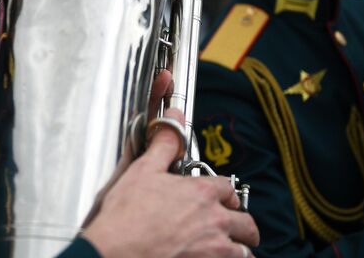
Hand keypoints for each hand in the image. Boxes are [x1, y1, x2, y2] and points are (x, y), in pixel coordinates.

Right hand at [82, 104, 258, 257]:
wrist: (116, 250)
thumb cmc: (127, 215)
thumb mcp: (144, 170)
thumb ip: (165, 144)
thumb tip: (175, 118)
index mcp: (202, 193)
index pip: (228, 187)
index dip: (224, 192)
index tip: (218, 197)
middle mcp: (215, 221)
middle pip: (246, 222)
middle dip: (242, 224)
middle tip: (231, 225)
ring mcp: (214, 249)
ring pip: (244, 251)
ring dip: (239, 247)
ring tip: (227, 247)